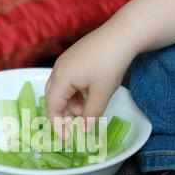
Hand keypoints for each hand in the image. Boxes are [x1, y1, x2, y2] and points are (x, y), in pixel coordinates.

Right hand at [45, 22, 137, 137]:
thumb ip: (91, 115)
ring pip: (60, 90)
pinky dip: (75, 93)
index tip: (67, 139)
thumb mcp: (101, 94)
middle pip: (53, 98)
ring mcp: (65, 62)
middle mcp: (58, 69)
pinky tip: (88, 95)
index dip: (58, 125)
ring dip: (71, 104)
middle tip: (78, 125)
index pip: (53, 108)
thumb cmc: (110, 64)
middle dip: (64, 114)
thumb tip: (83, 131)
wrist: (122, 34)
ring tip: (88, 109)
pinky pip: (67, 81)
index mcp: (61, 78)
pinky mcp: (73, 58)